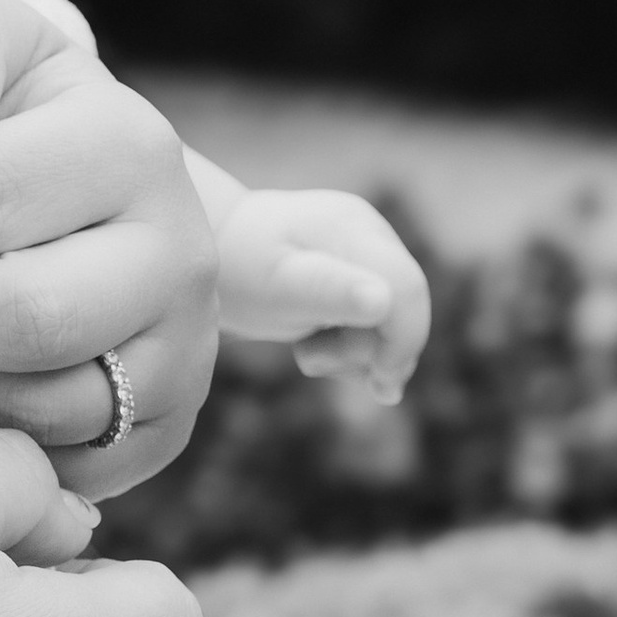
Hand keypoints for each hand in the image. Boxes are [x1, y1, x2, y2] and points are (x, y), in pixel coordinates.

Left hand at [213, 187, 430, 404]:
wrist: (210, 253)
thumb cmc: (237, 271)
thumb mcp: (276, 288)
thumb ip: (329, 292)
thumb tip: (383, 302)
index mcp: (352, 230)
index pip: (407, 290)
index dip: (403, 343)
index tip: (380, 386)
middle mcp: (369, 234)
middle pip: (404, 308)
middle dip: (370, 352)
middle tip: (309, 361)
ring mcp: (366, 251)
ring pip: (393, 319)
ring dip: (356, 352)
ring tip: (304, 351)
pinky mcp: (359, 273)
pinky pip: (377, 320)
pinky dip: (352, 345)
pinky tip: (315, 346)